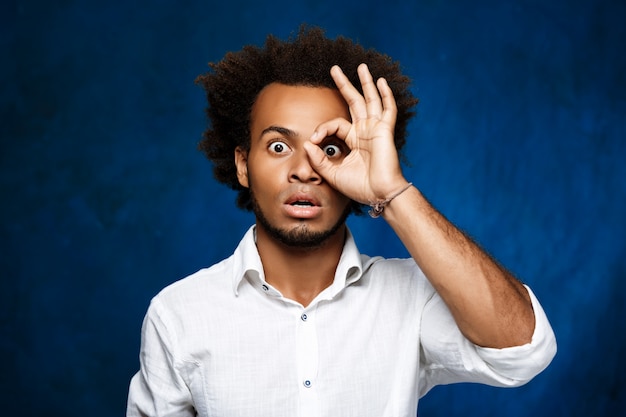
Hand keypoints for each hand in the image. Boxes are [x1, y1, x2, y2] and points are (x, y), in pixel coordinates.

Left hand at [304, 63, 408, 204]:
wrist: (378, 195)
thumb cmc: (360, 187)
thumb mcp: (332, 173)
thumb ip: (318, 159)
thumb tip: (307, 143)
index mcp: (353, 140)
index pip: (335, 124)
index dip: (322, 128)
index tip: (314, 140)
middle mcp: (365, 131)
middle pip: (354, 102)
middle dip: (344, 85)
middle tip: (334, 69)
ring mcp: (376, 130)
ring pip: (370, 100)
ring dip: (366, 83)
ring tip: (361, 66)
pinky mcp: (385, 132)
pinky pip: (387, 110)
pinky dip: (386, 96)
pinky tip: (381, 82)